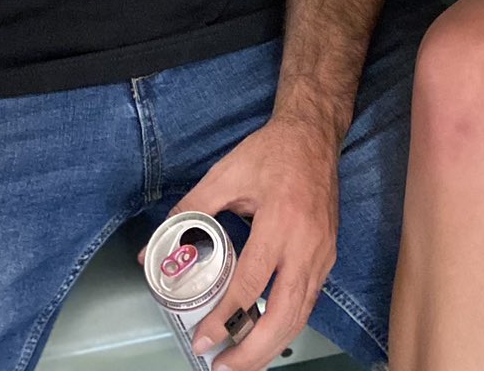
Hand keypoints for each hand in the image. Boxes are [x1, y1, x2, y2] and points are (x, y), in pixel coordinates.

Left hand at [159, 114, 339, 370]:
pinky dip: (286, 327)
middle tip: (222, 366)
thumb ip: (191, 210)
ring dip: (270, 348)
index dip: (224, 318)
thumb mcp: (226, 174)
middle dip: (252, 351)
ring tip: (240, 363)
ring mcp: (321, 254)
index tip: (203, 340)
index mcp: (280, 222)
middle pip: (282, 315)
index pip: (251, 284)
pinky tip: (265, 338)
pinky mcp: (327, 257)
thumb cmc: (271, 152)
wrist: (314, 135)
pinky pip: (308, 303)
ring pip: (299, 316)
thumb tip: (155, 245)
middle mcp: (305, 245)